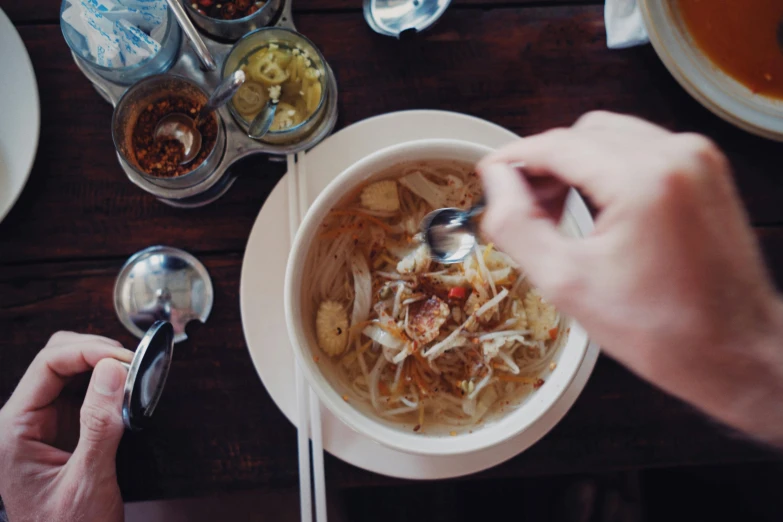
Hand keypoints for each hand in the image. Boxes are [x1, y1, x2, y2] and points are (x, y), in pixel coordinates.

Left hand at [0, 332, 132, 521]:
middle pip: (56, 358)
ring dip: (102, 364)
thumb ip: (99, 425)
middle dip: (95, 352)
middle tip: (132, 363)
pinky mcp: (64, 430)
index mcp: (13, 431)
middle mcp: (23, 422)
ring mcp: (43, 424)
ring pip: (70, 369)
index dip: (88, 352)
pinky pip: (84, 390)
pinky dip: (107, 382)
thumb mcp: (88, 480)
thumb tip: (113, 370)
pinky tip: (126, 390)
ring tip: (132, 375)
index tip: (125, 358)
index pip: (47, 365)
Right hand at [478, 111, 782, 444]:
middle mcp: (677, 154)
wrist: (734, 351)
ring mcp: (698, 159)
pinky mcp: (706, 171)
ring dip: (574, 164)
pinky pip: (640, 149)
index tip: (488, 176)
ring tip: (557, 212)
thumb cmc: (661, 330)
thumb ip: (517, 225)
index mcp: (644, 178)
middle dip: (544, 164)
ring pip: (610, 137)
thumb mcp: (567, 283)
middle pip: (582, 134)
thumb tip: (495, 182)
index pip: (557, 144)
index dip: (513, 158)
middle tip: (524, 207)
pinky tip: (594, 207)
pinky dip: (607, 169)